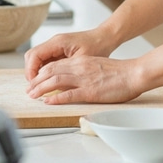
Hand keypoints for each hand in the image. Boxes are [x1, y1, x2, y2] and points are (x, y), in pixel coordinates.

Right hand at [23, 28, 113, 79]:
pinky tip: (50, 82)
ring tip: (41, 87)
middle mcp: (54, 42)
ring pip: (38, 59)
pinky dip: (44, 71)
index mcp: (58, 42)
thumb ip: (66, 72)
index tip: (34, 85)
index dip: (30, 71)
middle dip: (31, 73)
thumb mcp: (82, 62)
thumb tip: (52, 86)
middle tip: (35, 88)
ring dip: (37, 73)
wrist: (106, 38)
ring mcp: (56, 46)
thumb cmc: (98, 46)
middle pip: (32, 57)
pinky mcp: (60, 51)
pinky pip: (47, 61)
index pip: (34, 55)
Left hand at [26, 54, 142, 104]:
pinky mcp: (90, 91)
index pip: (55, 64)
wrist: (134, 73)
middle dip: (37, 81)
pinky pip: (69, 94)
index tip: (34, 80)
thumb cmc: (119, 72)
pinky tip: (48, 101)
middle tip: (28, 90)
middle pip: (51, 72)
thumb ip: (84, 69)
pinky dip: (56, 98)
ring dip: (41, 89)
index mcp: (82, 61)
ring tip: (32, 96)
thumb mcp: (97, 65)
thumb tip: (72, 78)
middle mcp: (80, 68)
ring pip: (56, 82)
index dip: (42, 73)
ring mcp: (84, 79)